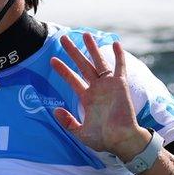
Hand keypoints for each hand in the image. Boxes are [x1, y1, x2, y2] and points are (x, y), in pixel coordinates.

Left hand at [50, 33, 149, 160]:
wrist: (121, 140)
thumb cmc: (103, 139)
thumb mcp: (81, 133)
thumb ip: (68, 122)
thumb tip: (55, 111)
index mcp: (87, 98)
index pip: (72, 79)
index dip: (63, 70)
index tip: (52, 60)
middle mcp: (97, 89)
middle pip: (83, 65)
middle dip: (73, 52)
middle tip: (64, 38)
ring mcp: (109, 85)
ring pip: (99, 62)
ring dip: (92, 48)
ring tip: (85, 34)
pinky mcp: (121, 85)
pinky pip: (120, 67)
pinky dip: (118, 55)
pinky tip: (115, 44)